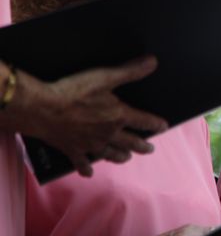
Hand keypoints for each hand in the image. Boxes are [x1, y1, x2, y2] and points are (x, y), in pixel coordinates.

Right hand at [16, 56, 167, 175]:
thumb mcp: (104, 77)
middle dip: (141, 145)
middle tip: (149, 149)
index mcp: (118, 117)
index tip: (163, 127)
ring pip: (111, 154)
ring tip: (126, 158)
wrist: (41, 108)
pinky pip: (82, 163)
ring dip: (120, 156)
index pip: (143, 121)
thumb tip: (152, 62)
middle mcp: (108, 134)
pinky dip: (86, 168)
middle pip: (130, 143)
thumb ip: (130, 71)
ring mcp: (91, 145)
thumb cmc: (73, 91)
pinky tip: (89, 172)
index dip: (155, 124)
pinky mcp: (73, 150)